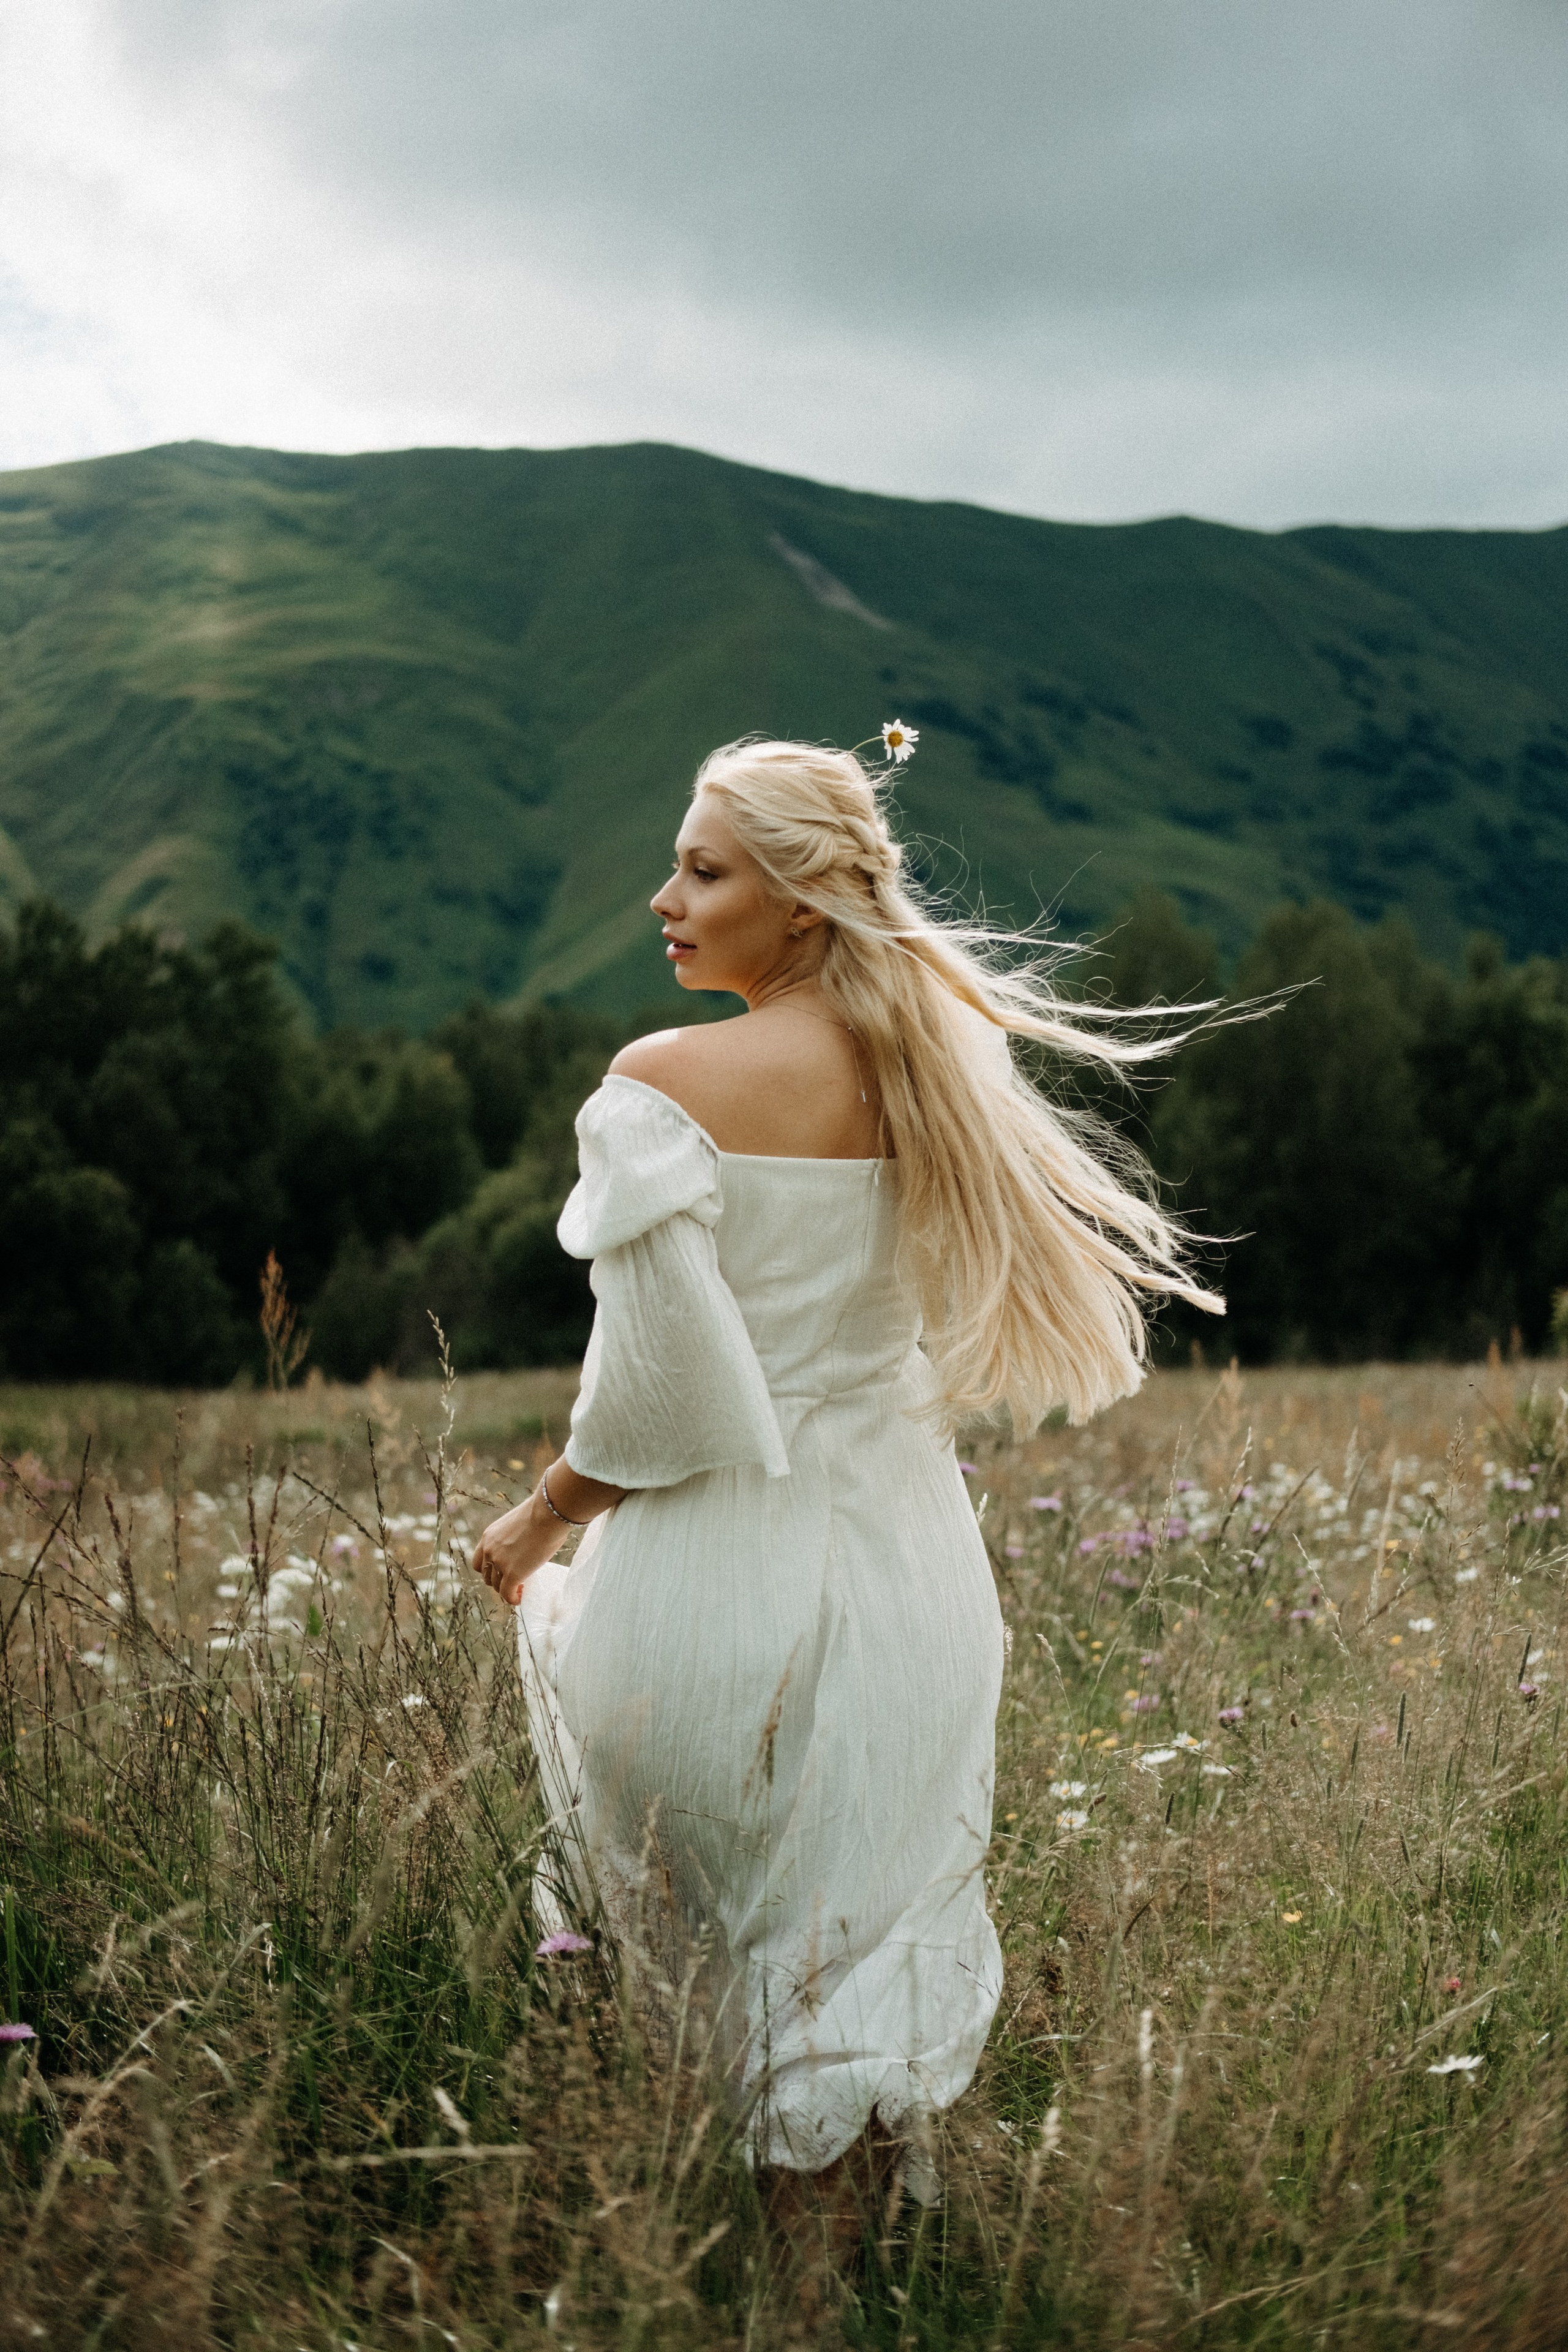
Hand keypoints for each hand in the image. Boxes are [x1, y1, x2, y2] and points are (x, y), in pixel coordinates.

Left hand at [472, 1489, 564, 1606]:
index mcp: (488, 1537)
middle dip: (497, 1580)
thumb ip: (514, 1538)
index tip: (501, 1571)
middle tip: (512, 1581)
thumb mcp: (518, 1525)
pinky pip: (507, 1594)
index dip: (489, 1569)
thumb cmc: (541, 1514)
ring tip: (519, 1589)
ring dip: (506, 1589)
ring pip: (497, 1586)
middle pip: (486, 1575)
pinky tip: (520, 1598)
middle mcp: (489, 1551)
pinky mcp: (512, 1574)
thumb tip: (525, 1546)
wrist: (547, 1515)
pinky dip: (512, 1598)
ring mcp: (499, 1563)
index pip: (479, 1561)